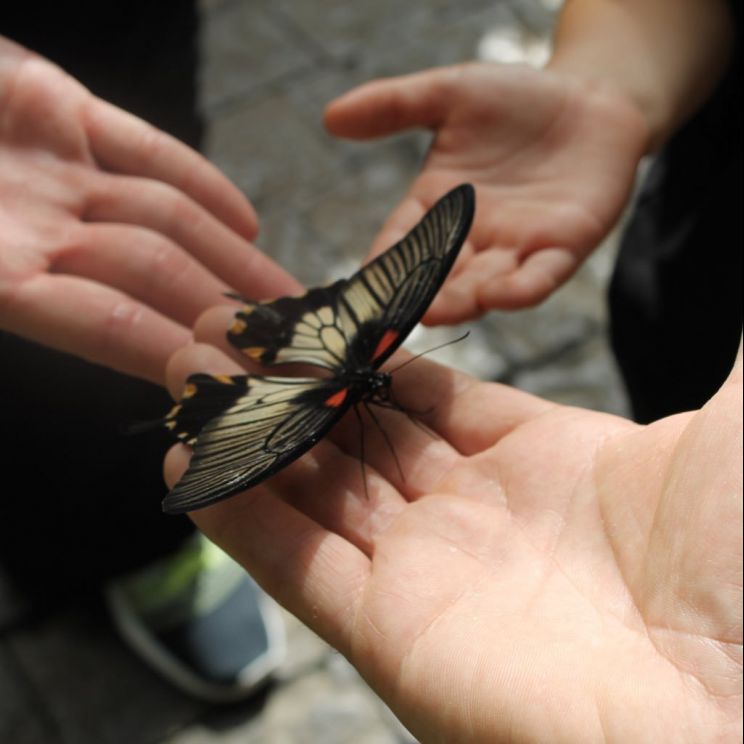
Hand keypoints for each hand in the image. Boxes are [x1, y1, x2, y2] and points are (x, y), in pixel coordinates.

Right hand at [0, 37, 298, 383]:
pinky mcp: (57, 107)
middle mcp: (33, 228)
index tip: (243, 382)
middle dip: (228, 309)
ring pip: (165, 219)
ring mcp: (52, 171)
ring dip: (233, 257)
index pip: (109, 327)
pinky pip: (144, 149)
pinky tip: (248, 217)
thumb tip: (39, 317)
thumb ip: (7, 301)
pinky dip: (199, 180)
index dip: (178, 351)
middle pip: (158, 274)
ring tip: (290, 299)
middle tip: (295, 346)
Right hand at [164, 310, 741, 741]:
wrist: (739, 711)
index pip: (427, 392)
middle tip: (226, 335)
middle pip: (358, 435)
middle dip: (292, 382)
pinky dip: (241, 515)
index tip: (316, 311)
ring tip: (188, 380)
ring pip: (315, 489)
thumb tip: (743, 278)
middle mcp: (475, 517)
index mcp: (542, 463)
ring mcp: (426, 573)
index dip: (368, 349)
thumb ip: (721, 357)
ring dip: (251, 435)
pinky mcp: (386, 630)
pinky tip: (194, 463)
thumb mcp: (736, 429)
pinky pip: (295, 562)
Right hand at [325, 63, 649, 321]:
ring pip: (483, 284)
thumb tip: (330, 117)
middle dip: (416, 295)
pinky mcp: (563, 248)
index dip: (380, 267)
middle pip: (437, 275)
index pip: (399, 243)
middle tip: (390, 316)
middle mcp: (471, 238)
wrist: (591, 99)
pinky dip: (520, 289)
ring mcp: (516, 248)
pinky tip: (498, 296)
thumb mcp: (451, 94)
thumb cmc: (518, 100)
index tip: (356, 292)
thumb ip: (394, 105)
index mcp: (436, 207)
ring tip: (433, 312)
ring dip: (460, 300)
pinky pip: (539, 276)